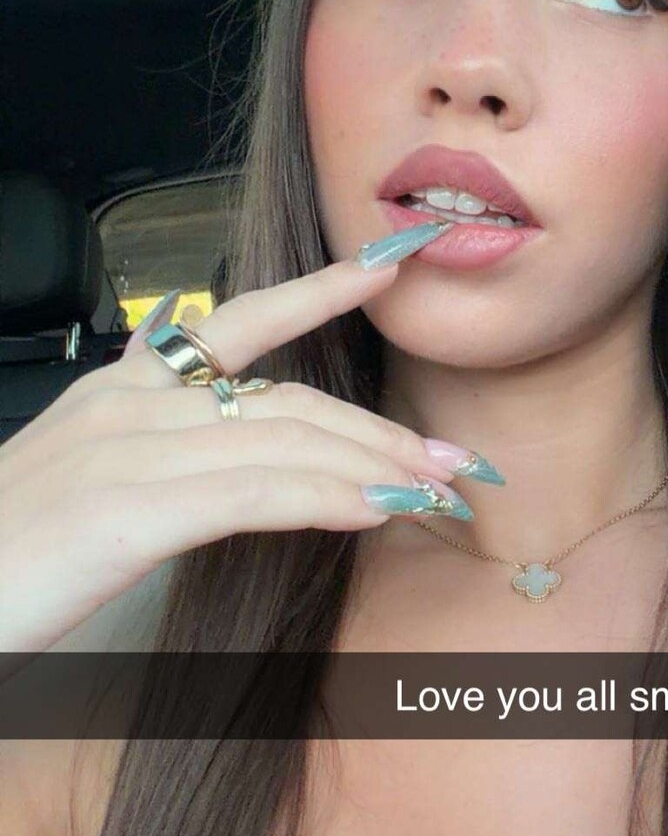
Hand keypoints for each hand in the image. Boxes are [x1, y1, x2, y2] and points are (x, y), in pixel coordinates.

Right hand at [0, 259, 475, 655]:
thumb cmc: (6, 563)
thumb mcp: (84, 487)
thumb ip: (159, 459)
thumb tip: (248, 467)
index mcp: (118, 391)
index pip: (239, 324)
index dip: (319, 293)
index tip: (387, 273)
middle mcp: (128, 404)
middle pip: (288, 399)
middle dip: (380, 427)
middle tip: (454, 460)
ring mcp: (127, 451)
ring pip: (285, 440)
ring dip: (376, 466)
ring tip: (436, 489)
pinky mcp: (126, 510)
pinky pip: (255, 492)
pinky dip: (327, 497)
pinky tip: (376, 509)